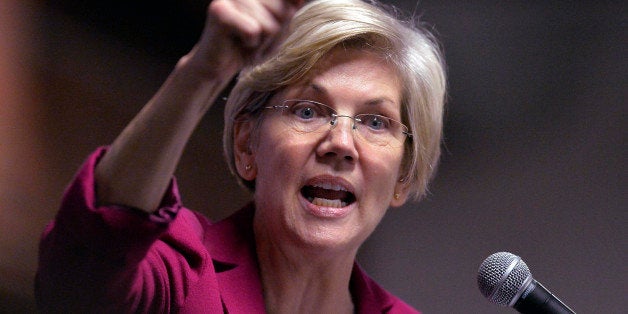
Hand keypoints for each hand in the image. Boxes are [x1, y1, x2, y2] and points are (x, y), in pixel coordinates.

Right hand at [184, 0, 303, 75]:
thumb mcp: (278, 25)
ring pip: (269, 25)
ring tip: (247, 41)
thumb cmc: (251, 45)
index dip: (286, 18)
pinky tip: (239, 43)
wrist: (218, 67)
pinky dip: (251, 44)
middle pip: (283, 12)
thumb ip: (290, 7)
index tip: (268, 30)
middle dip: (275, 31)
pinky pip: (253, 31)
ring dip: (262, 41)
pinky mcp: (219, 11)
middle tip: (256, 37)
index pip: (290, 2)